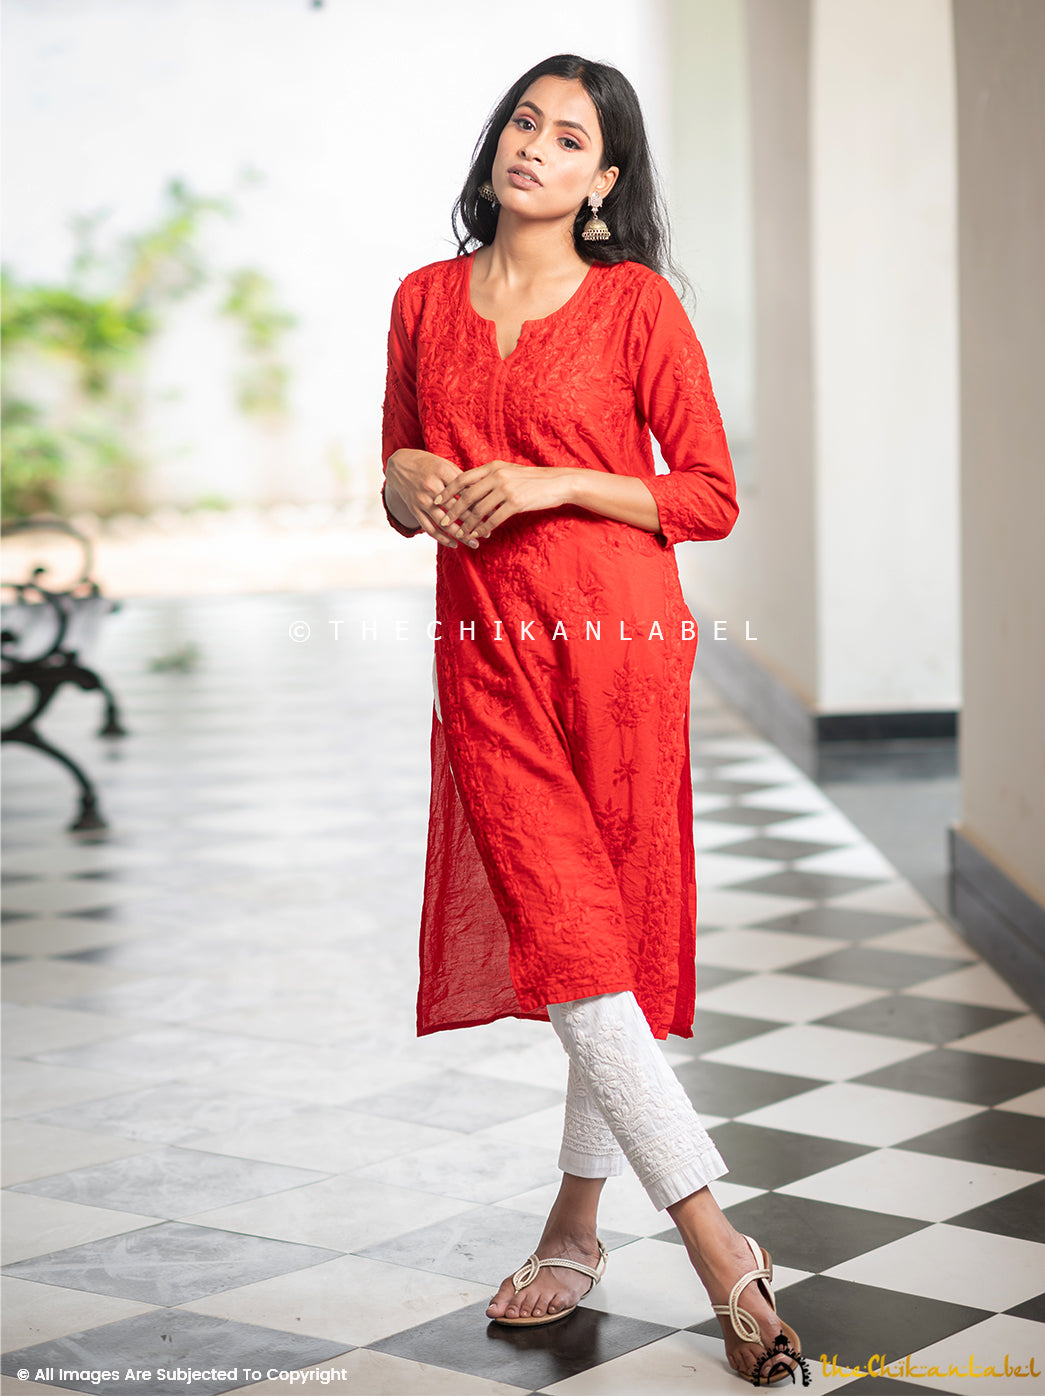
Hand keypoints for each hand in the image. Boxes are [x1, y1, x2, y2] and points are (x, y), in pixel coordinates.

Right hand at [385, 449, 478, 548]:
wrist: (399, 465)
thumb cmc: (427, 463)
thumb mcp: (445, 464)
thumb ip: (461, 479)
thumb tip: (482, 493)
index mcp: (442, 473)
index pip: (465, 492)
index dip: (479, 504)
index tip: (493, 514)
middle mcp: (431, 487)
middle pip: (456, 509)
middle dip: (473, 523)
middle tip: (487, 533)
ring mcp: (421, 500)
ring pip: (443, 522)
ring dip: (460, 535)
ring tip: (473, 543)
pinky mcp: (414, 509)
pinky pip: (429, 528)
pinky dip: (442, 538)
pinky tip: (454, 544)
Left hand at [432, 463, 574, 540]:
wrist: (558, 482)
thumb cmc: (533, 480)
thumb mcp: (509, 472)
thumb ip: (491, 477)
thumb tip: (473, 487)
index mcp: (493, 467)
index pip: (463, 478)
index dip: (449, 490)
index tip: (438, 500)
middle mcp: (497, 476)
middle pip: (467, 495)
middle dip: (453, 510)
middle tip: (443, 521)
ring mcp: (506, 489)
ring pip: (479, 509)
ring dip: (468, 523)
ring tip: (460, 532)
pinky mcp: (516, 502)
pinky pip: (494, 518)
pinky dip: (484, 527)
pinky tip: (479, 534)